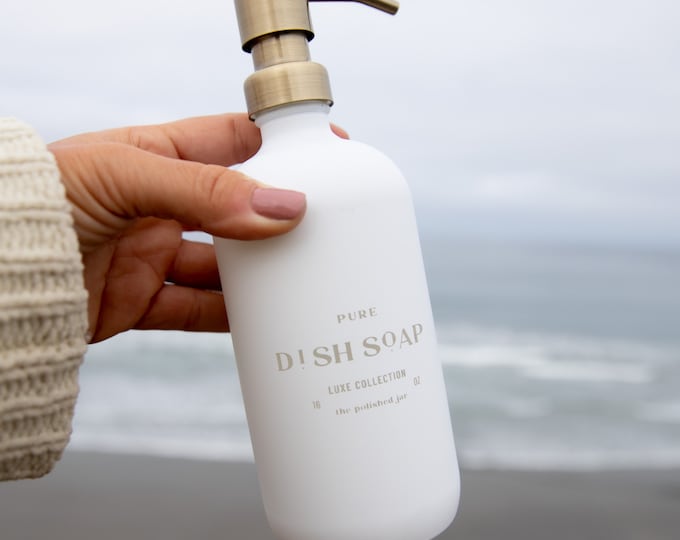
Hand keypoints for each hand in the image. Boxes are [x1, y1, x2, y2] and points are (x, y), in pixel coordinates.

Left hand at [49, 114, 307, 342]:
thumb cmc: (39, 201)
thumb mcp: (125, 176)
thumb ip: (204, 191)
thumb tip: (283, 206)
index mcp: (154, 156)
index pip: (232, 141)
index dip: (279, 144)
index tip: (327, 152)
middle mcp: (159, 205)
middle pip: (238, 207)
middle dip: (279, 215)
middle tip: (325, 225)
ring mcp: (152, 254)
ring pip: (224, 265)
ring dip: (261, 273)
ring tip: (304, 276)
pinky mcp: (141, 300)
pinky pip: (199, 310)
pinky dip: (233, 317)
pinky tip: (265, 317)